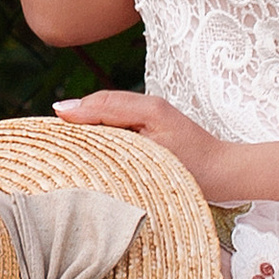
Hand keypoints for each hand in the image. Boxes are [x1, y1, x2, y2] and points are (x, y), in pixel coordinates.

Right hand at [53, 85, 232, 195]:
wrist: (229, 173)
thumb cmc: (196, 164)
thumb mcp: (157, 150)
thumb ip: (122, 131)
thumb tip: (90, 125)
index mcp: (147, 107)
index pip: (101, 105)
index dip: (76, 112)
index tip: (50, 121)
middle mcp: (146, 108)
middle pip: (101, 106)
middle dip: (77, 115)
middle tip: (48, 131)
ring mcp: (150, 119)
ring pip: (109, 116)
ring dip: (88, 125)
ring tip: (62, 139)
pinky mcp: (152, 132)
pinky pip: (119, 127)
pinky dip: (102, 134)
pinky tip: (92, 149)